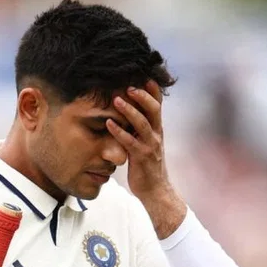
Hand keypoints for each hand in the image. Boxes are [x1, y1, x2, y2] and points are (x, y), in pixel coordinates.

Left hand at [107, 81, 171, 200]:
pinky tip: (109, 123)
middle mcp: (156, 134)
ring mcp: (150, 146)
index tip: (145, 75)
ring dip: (129, 110)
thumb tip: (127, 113)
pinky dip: (119, 132)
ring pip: (142, 124)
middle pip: (154, 109)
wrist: (155, 190)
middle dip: (142, 95)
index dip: (152, 90)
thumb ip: (139, 128)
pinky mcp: (142, 158)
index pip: (157, 105)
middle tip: (129, 85)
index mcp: (157, 129)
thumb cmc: (147, 165)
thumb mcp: (146, 143)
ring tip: (116, 99)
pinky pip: (130, 142)